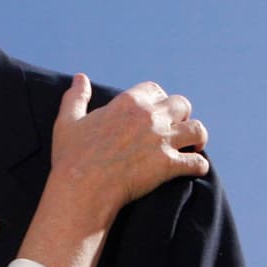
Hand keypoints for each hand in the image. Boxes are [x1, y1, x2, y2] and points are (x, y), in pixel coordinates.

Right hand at [51, 74, 209, 225]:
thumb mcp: (68, 121)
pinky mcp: (169, 165)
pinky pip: (197, 162)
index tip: (154, 109)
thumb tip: (80, 78)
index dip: (157, 98)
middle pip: (181, 105)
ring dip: (196, 137)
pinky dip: (198, 165)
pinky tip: (194, 168)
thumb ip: (77, 97)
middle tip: (174, 127)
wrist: (81, 188)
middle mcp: (150, 117)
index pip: (155, 89)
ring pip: (197, 129)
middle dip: (181, 114)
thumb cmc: (71, 156)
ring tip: (193, 145)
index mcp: (128, 103)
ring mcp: (162, 141)